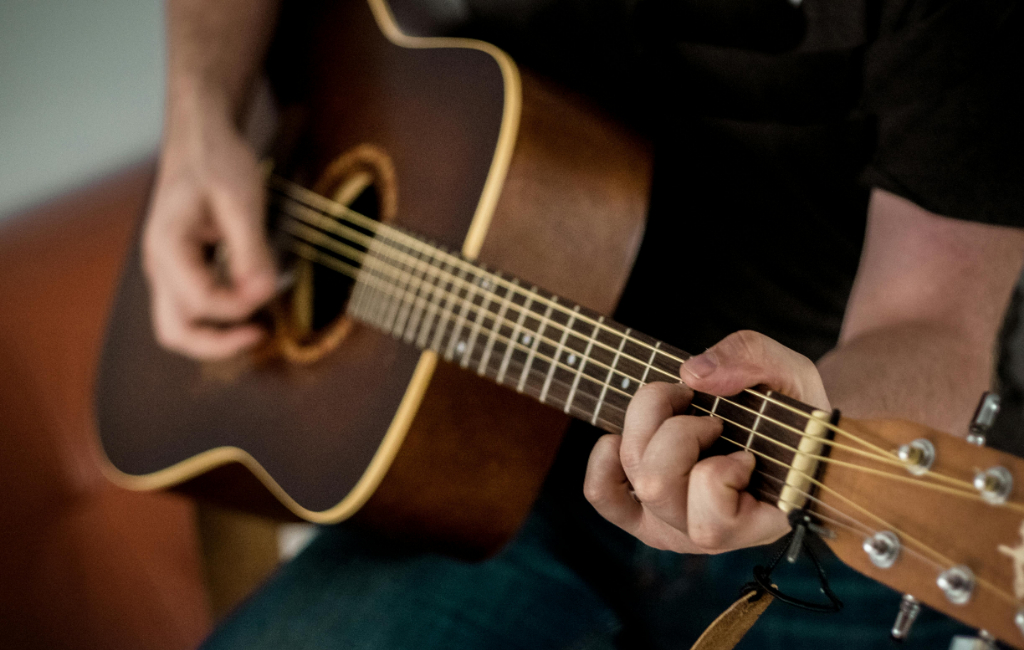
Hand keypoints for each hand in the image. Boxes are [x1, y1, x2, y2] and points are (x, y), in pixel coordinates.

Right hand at [142, 100, 277, 359]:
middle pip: (175, 332)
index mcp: (167, 247)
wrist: (200, 138)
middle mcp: (159, 265)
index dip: (241, 305)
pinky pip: (192, 307)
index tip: (271, 288)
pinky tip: (249, 303)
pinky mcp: (181, 269)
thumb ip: (251, 250)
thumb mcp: (241, 201)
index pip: (202, 302)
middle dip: (218, 344)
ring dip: (217, 334)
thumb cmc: (216, 161)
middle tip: (260, 334)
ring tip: (258, 326)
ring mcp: (167, 270)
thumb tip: (264, 293)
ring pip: (180, 325)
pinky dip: (219, 317)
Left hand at [584, 330, 829, 553]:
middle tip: (711, 418)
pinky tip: (629, 434)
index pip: (713, 523)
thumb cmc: (792, 410)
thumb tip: (693, 374)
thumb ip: (753, 360)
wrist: (780, 429)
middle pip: (657, 486)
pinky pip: (602, 492)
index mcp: (756, 524)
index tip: (746, 450)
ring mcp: (669, 525)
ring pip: (634, 478)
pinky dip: (605, 457)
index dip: (721, 472)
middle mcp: (707, 536)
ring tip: (680, 411)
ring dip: (648, 427)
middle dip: (679, 430)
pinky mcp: (640, 511)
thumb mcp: (790, 374)